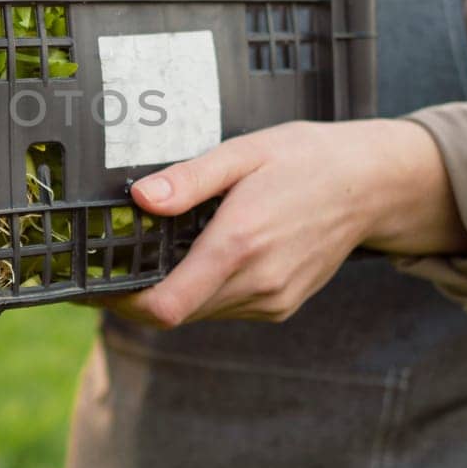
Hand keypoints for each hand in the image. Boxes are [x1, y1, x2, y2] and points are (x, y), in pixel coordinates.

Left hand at [91, 119, 466, 328]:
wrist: (372, 185)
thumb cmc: (305, 160)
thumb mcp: (243, 153)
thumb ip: (188, 179)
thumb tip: (139, 199)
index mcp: (239, 245)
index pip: (165, 306)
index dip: (121, 304)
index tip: (94, 286)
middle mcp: (257, 283)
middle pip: (175, 313)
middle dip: (138, 295)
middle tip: (110, 265)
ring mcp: (272, 300)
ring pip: (200, 314)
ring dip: (173, 294)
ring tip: (153, 257)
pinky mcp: (281, 304)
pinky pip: (226, 308)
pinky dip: (204, 291)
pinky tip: (201, 257)